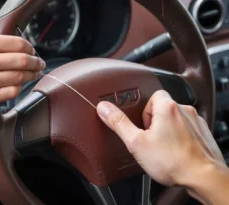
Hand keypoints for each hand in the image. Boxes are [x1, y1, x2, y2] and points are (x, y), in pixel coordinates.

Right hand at [0, 34, 44, 112]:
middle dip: (36, 63)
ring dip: (31, 76)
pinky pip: (13, 91)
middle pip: (23, 61)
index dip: (31, 49)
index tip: (34, 52)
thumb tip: (26, 49)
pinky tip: (18, 85)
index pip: (18, 44)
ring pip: (20, 77)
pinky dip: (19, 88)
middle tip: (40, 64)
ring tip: (33, 74)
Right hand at [97, 90, 224, 186]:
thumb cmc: (172, 161)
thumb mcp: (137, 143)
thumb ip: (119, 123)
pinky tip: (175, 150)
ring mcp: (196, 122)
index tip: (143, 125)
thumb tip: (104, 108)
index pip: (152, 95)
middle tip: (151, 138)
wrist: (202, 177)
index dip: (144, 110)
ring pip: (175, 118)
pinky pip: (186, 128)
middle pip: (162, 107)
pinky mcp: (203, 133)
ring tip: (164, 146)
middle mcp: (184, 110)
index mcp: (167, 107)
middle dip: (154, 121)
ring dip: (167, 128)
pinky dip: (179, 135)